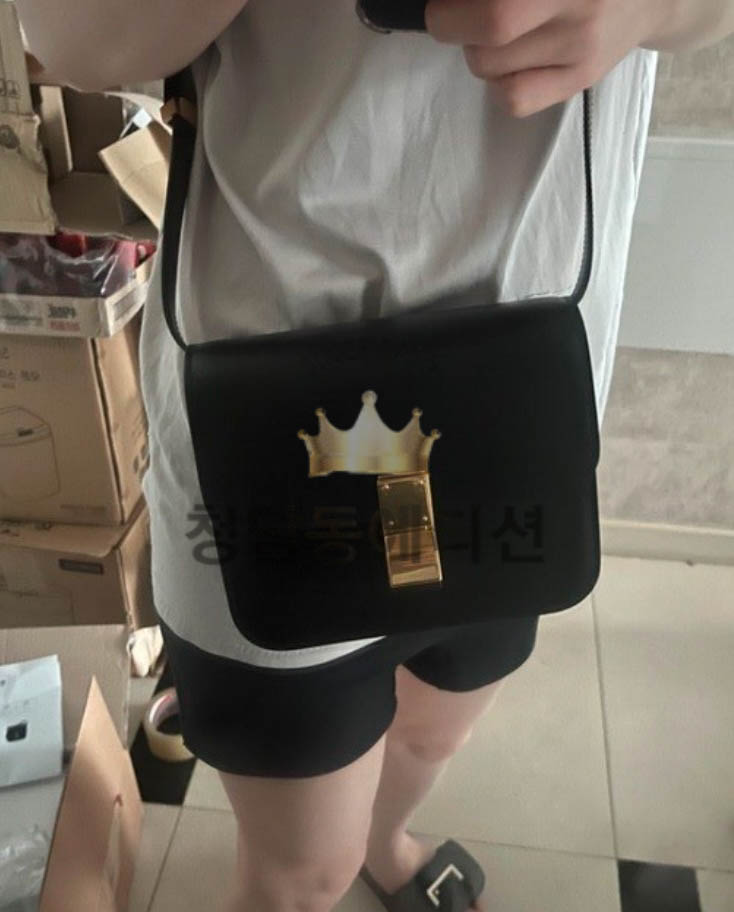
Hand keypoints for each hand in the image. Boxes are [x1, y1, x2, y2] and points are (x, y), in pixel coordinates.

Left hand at [424, 0, 665, 117]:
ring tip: (495, 31)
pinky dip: (497, 80)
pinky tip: (510, 60)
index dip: (455, 6)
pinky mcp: (579, 80)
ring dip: (475, 49)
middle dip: (454, 20)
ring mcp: (581, 47)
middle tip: (456, 12)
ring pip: (490, 65)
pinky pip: (514, 99)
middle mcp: (581, 5)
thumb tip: (461, 6)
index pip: (499, 6)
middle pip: (491, 25)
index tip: (448, 2)